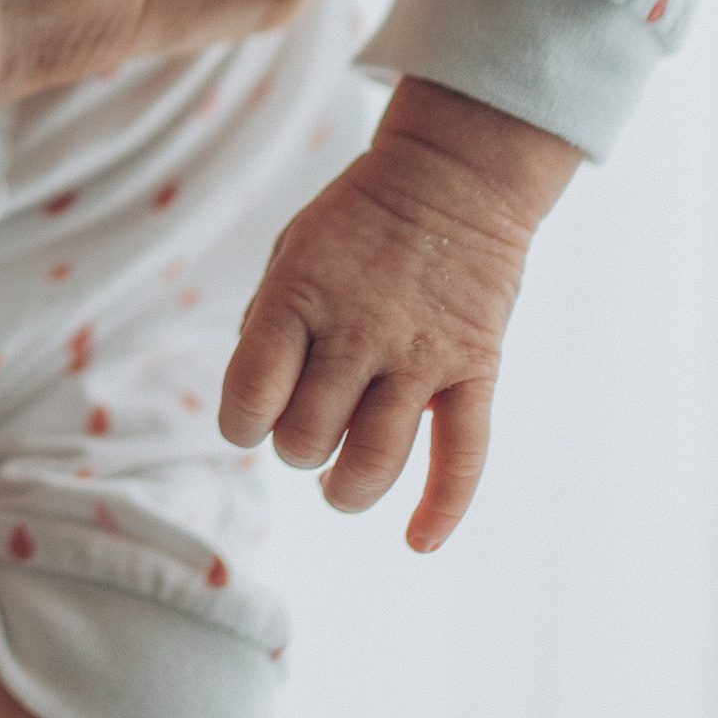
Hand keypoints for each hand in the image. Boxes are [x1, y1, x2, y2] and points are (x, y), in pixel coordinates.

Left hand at [216, 78, 578, 548]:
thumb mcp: (292, 253)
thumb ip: (269, 327)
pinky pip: (462, 456)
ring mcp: (420, 355)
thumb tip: (257, 407)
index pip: (250, 395)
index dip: (242, 423)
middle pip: (308, 438)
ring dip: (348, 489)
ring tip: (341, 486)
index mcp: (299, 298)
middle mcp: (358, 332)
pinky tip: (417, 539)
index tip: (253, 418)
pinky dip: (441, 509)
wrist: (454, 177)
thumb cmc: (358, 222)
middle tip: (311, 431)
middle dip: (299, 450)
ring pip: (375, 460)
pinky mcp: (475, 370)